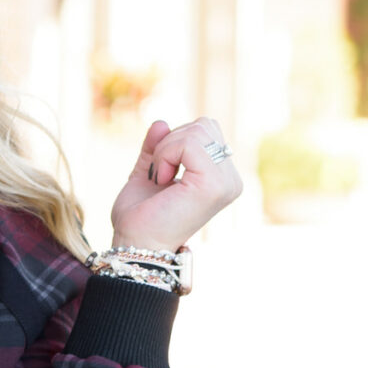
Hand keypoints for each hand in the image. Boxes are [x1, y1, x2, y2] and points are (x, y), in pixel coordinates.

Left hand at [110, 117, 241, 252]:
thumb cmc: (141, 216)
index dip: (174, 141)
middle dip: (170, 142)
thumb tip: (161, 123)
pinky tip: (160, 179)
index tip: (160, 174)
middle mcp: (230, 180)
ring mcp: (226, 182)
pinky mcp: (214, 185)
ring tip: (159, 179)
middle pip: (204, 125)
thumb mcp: (150, 171)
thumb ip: (158, 147)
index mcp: (222, 177)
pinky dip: (166, 154)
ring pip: (198, 130)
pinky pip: (189, 143)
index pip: (206, 130)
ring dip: (166, 149)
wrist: (136, 245)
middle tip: (158, 175)